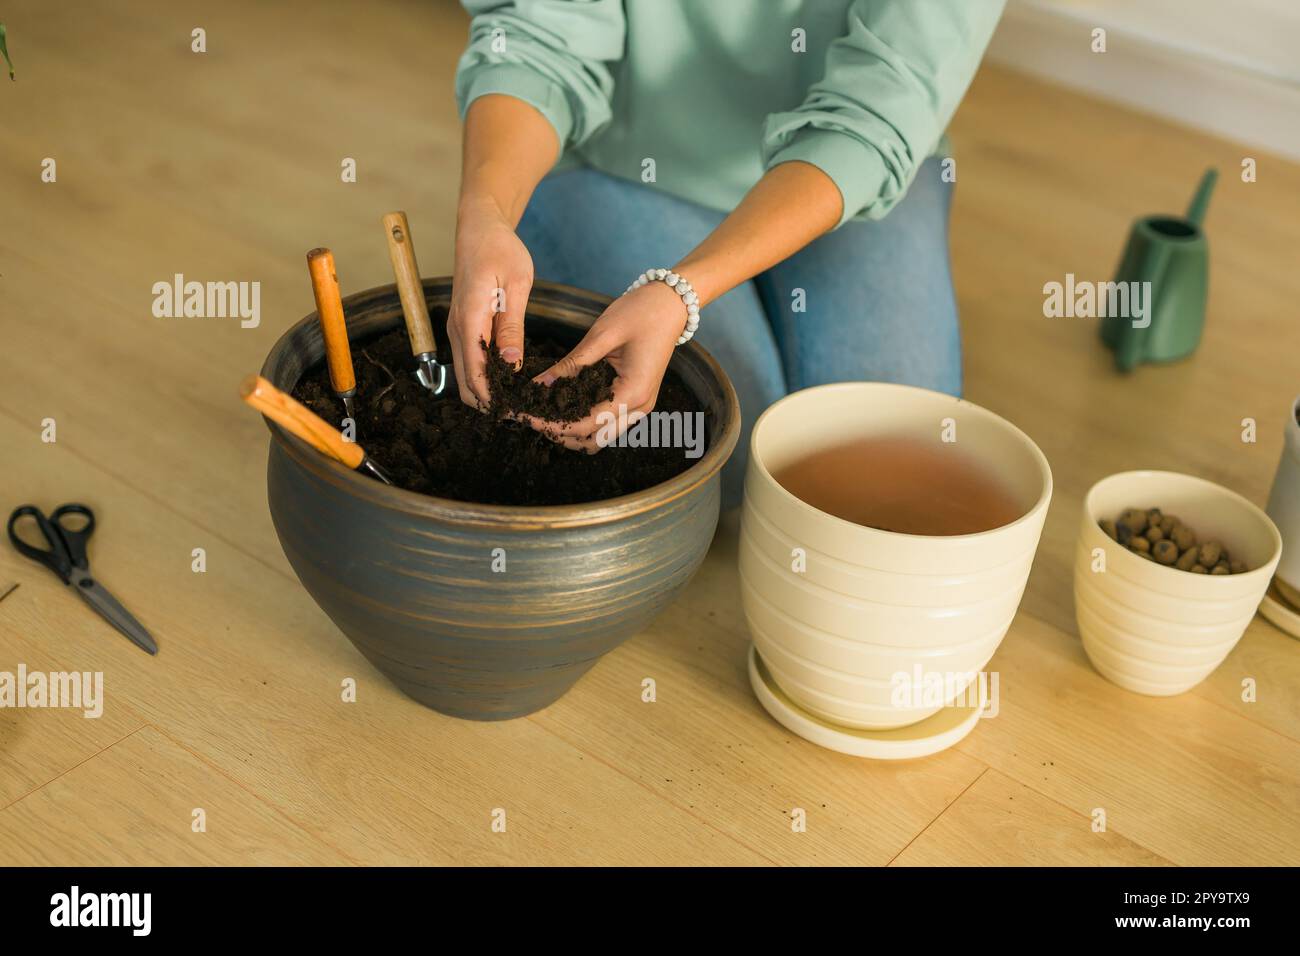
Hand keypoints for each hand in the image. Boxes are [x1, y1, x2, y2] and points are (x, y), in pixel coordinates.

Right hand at [447, 195, 532, 407]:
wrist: (479, 228)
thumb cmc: (500, 250)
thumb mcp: (516, 284)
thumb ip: (512, 326)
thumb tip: (511, 364)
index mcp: (470, 319)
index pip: (475, 372)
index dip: (493, 398)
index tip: (517, 413)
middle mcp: (456, 329)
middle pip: (465, 384)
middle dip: (490, 404)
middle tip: (523, 415)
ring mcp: (456, 330)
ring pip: (466, 377)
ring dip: (487, 394)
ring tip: (521, 403)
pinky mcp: (462, 329)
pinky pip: (470, 363)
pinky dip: (485, 379)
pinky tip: (510, 383)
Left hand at [524, 281, 687, 451]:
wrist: (672, 304)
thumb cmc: (641, 312)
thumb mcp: (601, 335)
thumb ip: (571, 364)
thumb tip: (539, 384)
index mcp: (632, 393)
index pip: (584, 424)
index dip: (550, 423)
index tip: (523, 416)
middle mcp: (639, 407)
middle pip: (592, 440)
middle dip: (559, 433)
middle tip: (529, 415)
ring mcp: (640, 407)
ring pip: (600, 437)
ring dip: (571, 432)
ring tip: (543, 412)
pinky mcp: (636, 400)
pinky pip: (607, 423)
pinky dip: (584, 421)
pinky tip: (563, 405)